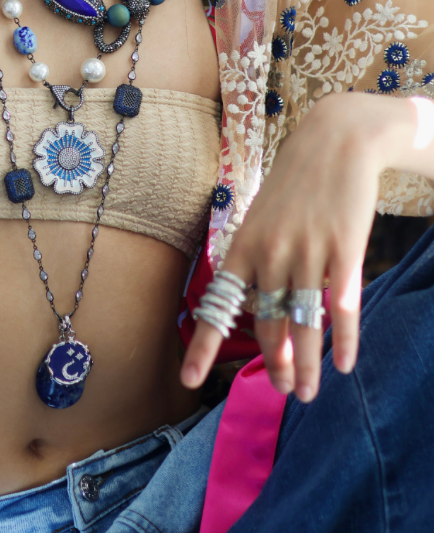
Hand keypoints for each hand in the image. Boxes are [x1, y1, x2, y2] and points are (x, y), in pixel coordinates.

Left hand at [180, 93, 420, 401]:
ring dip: (304, 365)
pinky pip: (342, 307)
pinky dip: (344, 339)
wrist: (335, 140)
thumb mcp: (264, 216)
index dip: (203, 344)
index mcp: (244, 245)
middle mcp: (272, 253)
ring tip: (305, 392)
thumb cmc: (296, 182)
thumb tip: (263, 307)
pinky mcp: (345, 250)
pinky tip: (344, 363)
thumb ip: (261, 261)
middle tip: (282, 390)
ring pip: (303, 324)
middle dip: (273, 363)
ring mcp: (309, 253)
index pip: (220, 304)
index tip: (188, 379)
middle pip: (267, 324)